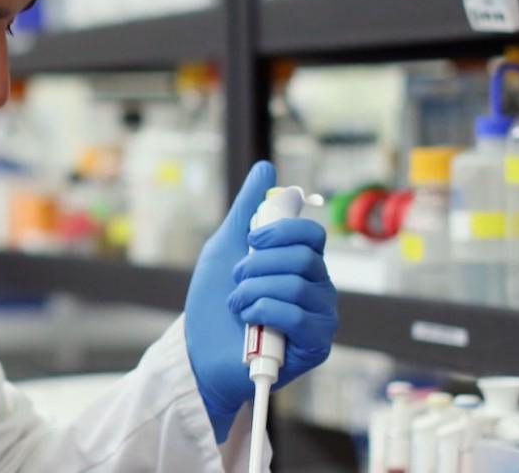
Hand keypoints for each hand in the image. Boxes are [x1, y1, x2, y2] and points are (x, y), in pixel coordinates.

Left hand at [183, 161, 338, 442]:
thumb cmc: (214, 302)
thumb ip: (247, 210)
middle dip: (258, 266)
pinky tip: (248, 322)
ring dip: (253, 291)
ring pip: (295, 285)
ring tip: (237, 305)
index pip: (311, 234)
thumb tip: (265, 167)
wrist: (198, 351)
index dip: (280, 231)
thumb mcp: (225, 247)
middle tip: (238, 281)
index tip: (251, 241)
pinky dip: (262, 312)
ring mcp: (319, 318)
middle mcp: (317, 289)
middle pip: (304, 257)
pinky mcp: (314, 346)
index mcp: (301, 264)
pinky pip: (296, 315)